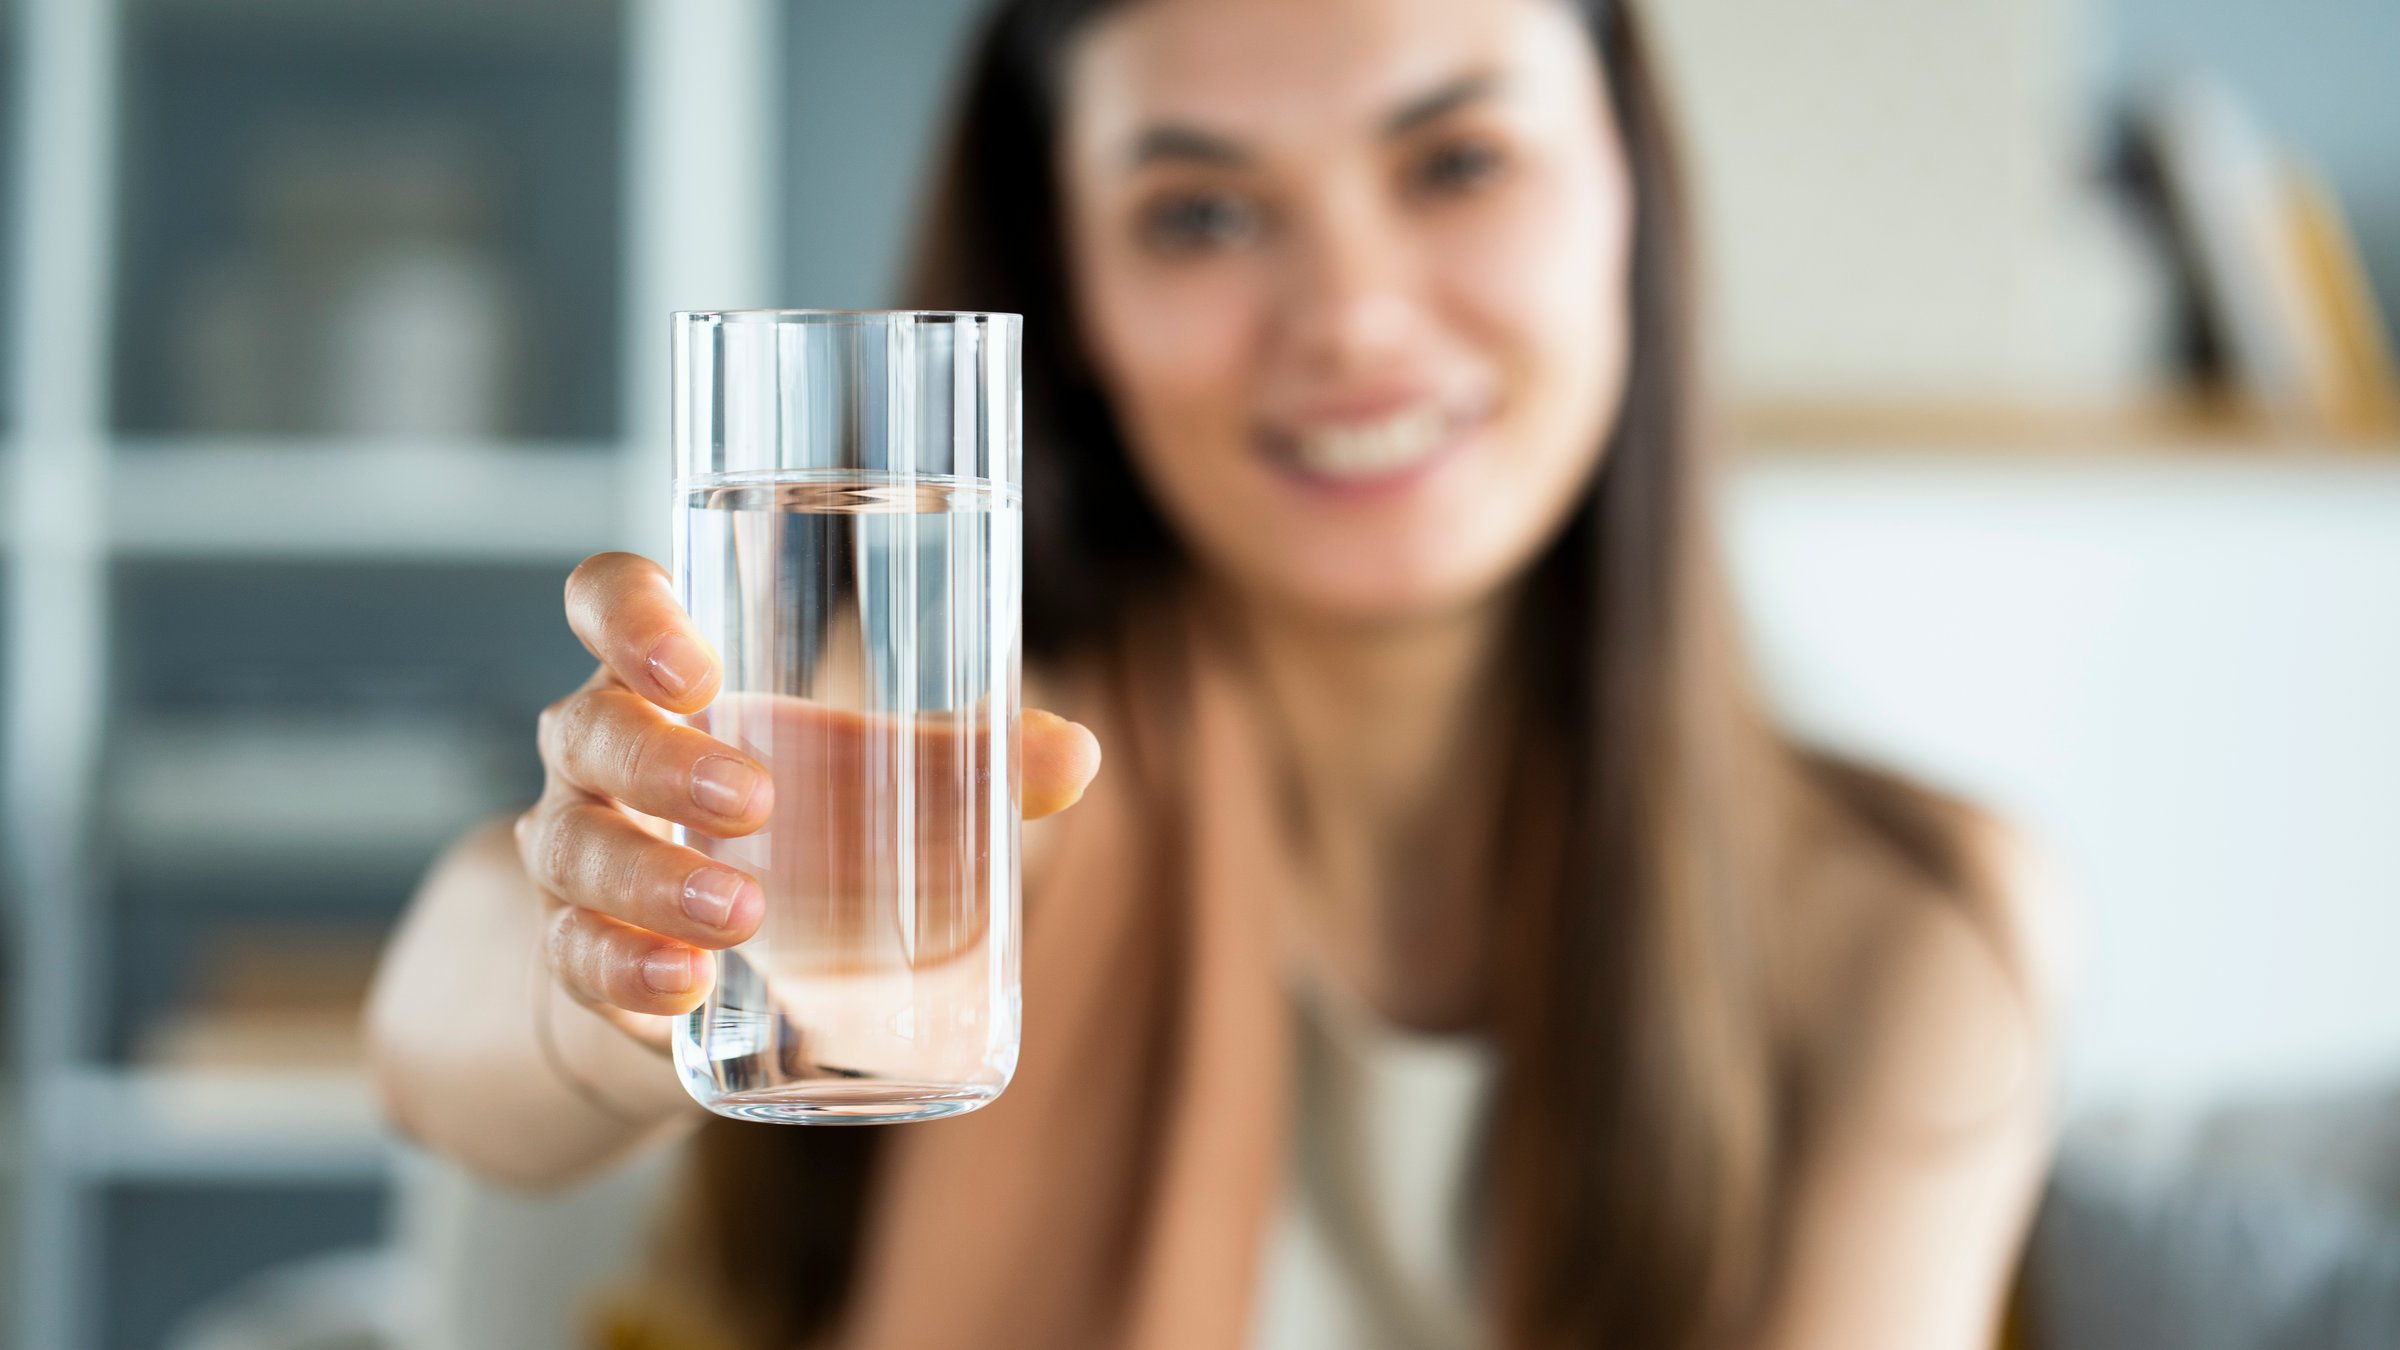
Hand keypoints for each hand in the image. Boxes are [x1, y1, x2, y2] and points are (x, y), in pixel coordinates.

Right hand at [513, 552, 1101, 1048]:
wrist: (695, 982)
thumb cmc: (791, 838)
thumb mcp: (868, 787)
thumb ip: (964, 765)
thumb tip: (1076, 755)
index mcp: (664, 681)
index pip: (605, 604)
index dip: (626, 612)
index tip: (695, 663)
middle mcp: (599, 757)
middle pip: (588, 727)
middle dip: (663, 758)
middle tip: (755, 799)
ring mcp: (575, 855)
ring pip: (573, 846)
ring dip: (654, 876)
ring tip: (743, 912)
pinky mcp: (577, 954)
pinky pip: (572, 954)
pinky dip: (626, 966)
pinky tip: (682, 983)